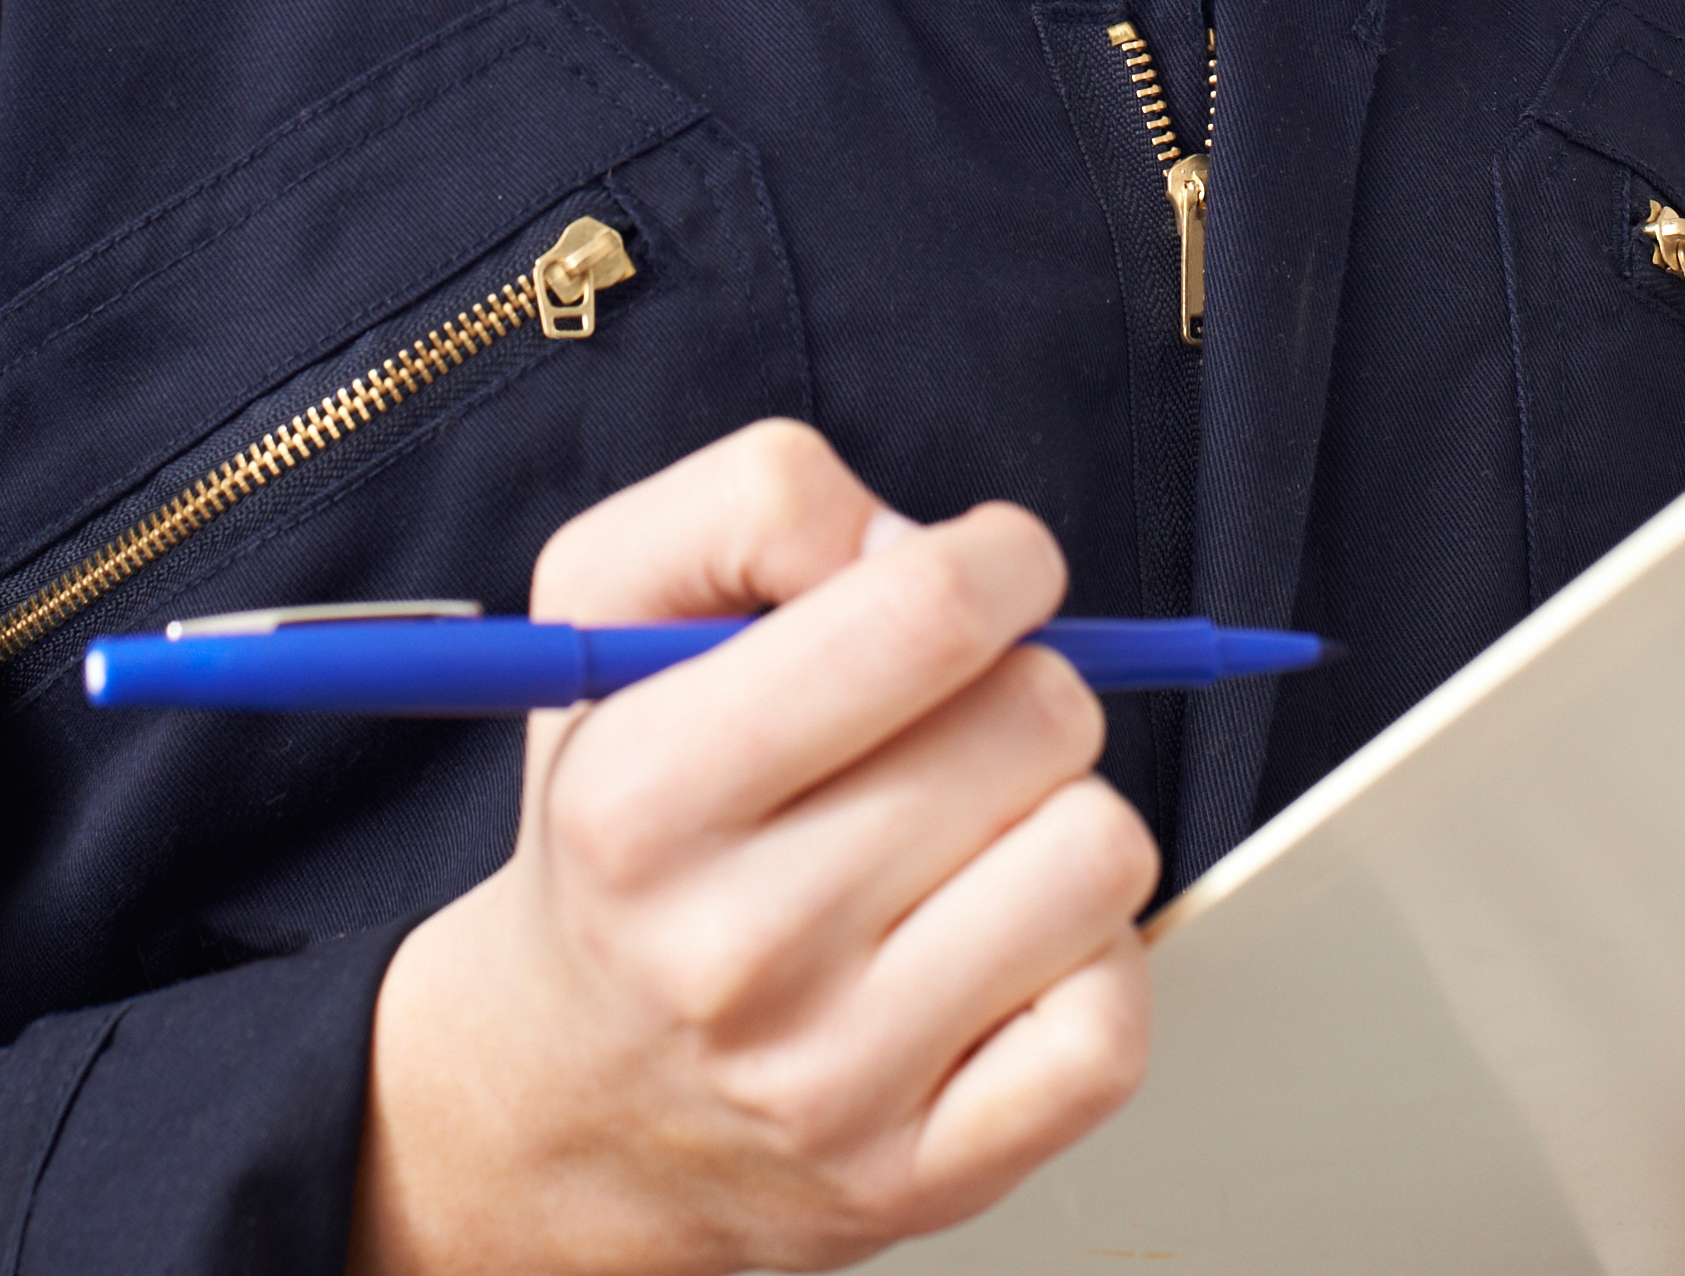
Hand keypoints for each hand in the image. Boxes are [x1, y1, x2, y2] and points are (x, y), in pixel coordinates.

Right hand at [349, 420, 1160, 1275]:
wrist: (571, 1098)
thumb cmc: (620, 829)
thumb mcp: (605, 612)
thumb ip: (750, 505)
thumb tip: (917, 543)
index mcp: (643, 797)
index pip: (920, 613)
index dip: (998, 559)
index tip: (989, 571)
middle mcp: (733, 951)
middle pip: (1037, 720)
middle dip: (1020, 687)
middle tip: (947, 729)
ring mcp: (836, 1080)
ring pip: (1098, 857)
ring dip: (1059, 820)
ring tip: (965, 842)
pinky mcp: (924, 1178)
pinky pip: (1113, 1023)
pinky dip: (1085, 964)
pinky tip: (996, 951)